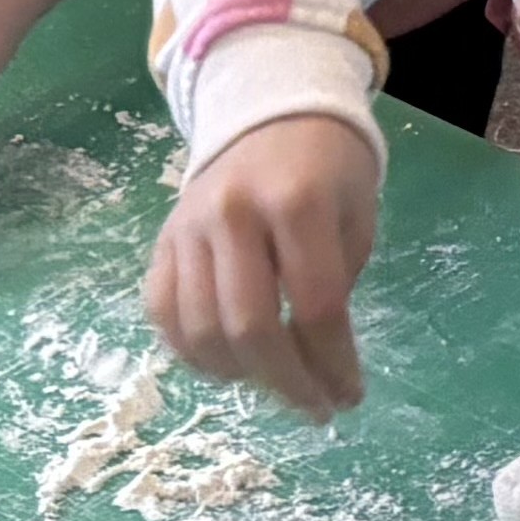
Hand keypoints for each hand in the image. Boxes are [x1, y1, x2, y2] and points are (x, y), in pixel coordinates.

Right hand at [143, 116, 379, 416]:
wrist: (271, 113)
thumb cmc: (329, 171)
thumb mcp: (357, 218)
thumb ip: (336, 287)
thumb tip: (316, 365)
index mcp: (297, 202)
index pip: (315, 306)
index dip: (333, 364)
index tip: (348, 397)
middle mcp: (235, 213)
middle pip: (252, 327)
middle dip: (287, 383)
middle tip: (314, 407)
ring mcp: (190, 226)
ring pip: (201, 329)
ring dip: (240, 376)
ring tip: (273, 383)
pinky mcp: (162, 238)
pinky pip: (162, 312)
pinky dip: (191, 352)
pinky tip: (228, 364)